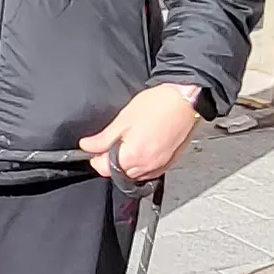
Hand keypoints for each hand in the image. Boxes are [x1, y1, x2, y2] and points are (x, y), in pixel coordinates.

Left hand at [77, 85, 203, 183]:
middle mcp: (147, 167)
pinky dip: (142, 162)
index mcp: (132, 157)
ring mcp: (160, 166)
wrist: (186, 101)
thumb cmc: (158, 105)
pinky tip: (144, 145)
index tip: (95, 147)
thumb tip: (87, 146)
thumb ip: (103, 138)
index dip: (95, 157)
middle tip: (114, 140)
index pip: (103, 169)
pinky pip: (150, 170)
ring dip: (127, 162)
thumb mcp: (123, 119)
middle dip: (112, 160)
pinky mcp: (170, 162)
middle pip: (119, 173)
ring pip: (134, 173)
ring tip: (131, 140)